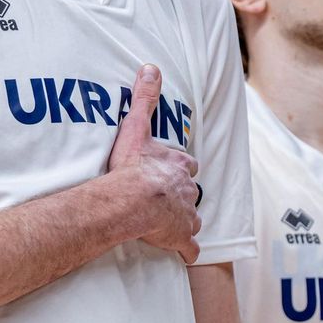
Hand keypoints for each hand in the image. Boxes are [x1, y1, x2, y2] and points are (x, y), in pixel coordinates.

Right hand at [106, 64, 200, 262]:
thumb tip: (150, 68)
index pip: (187, 165)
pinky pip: (189, 248)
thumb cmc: (132, 167)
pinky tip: (184, 255)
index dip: (179, 168)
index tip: (171, 170)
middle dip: (183, 194)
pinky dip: (187, 251)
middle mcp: (188, 190)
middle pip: (191, 191)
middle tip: (168, 199)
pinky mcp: (181, 238)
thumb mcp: (137, 127)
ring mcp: (186, 215)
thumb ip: (144, 99)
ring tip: (169, 225)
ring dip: (184, 221)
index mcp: (178, 166)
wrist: (131, 200)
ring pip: (191, 218)